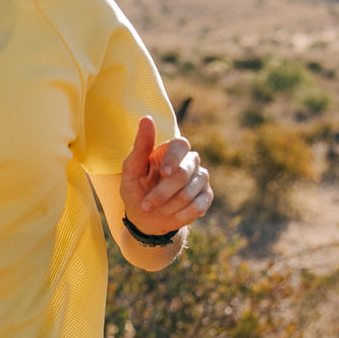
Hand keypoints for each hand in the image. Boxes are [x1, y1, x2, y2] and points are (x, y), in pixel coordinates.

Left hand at [120, 116, 212, 234]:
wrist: (145, 219)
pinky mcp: (206, 196)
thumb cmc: (136, 190)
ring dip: (168, 205)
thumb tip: (147, 118)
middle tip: (147, 204)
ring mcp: (200, 178)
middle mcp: (189, 161)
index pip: (181, 144)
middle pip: (184, 172)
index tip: (164, 173)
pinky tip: (172, 215)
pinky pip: (198, 206)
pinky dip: (181, 214)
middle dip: (162, 193)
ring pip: (190, 192)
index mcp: (170, 151)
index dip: (174, 158)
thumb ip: (140, 145)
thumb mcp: (131, 170)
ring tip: (157, 209)